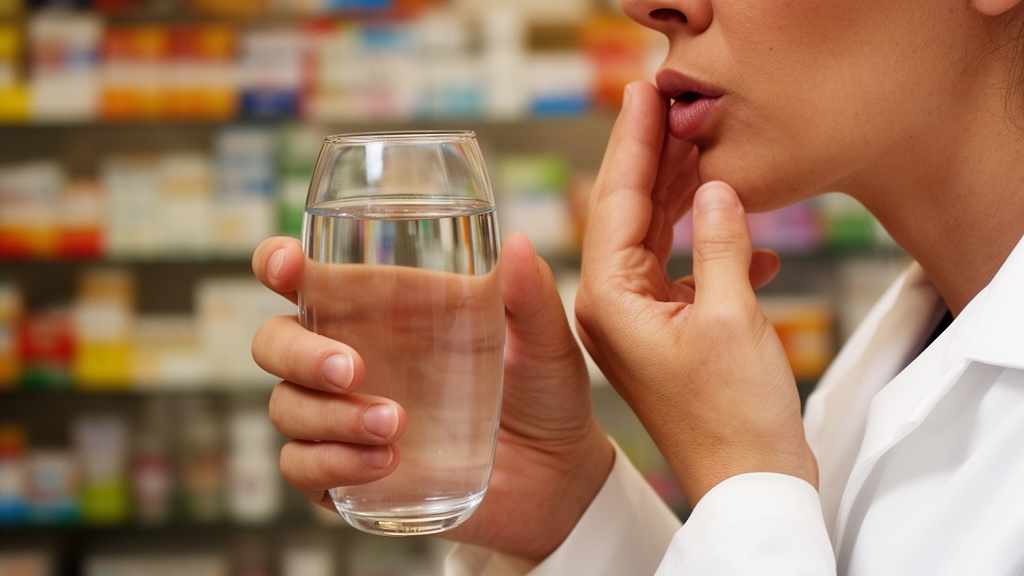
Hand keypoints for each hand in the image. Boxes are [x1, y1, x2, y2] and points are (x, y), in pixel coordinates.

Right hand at [252, 233, 612, 562]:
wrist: (557, 479)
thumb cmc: (541, 396)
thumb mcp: (544, 343)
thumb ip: (530, 297)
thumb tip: (518, 244)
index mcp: (381, 315)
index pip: (305, 281)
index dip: (278, 265)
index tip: (288, 265)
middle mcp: (350, 362)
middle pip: (275, 344)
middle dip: (298, 353)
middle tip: (351, 370)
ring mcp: (344, 421)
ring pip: (287, 408)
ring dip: (329, 417)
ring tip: (396, 425)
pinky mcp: (349, 477)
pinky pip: (303, 469)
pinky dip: (333, 464)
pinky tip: (384, 462)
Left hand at [574, 81, 816, 506]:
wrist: (748, 486)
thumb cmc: (734, 419)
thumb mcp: (733, 318)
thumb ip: (723, 245)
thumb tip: (716, 190)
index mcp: (607, 300)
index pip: (615, 201)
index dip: (632, 142)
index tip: (642, 93)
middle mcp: (609, 308)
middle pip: (628, 213)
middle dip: (653, 159)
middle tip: (670, 104)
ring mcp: (635, 322)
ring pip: (655, 239)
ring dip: (682, 197)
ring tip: (704, 147)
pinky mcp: (663, 334)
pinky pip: (679, 272)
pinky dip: (709, 249)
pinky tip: (745, 237)